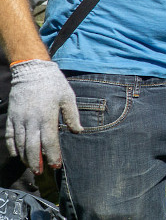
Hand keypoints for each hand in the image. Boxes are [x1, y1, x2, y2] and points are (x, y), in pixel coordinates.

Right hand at [6, 59, 80, 173]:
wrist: (32, 70)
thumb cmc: (53, 83)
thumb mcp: (68, 97)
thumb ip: (72, 115)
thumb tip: (78, 131)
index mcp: (47, 117)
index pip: (49, 142)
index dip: (52, 156)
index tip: (56, 165)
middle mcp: (31, 120)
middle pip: (32, 147)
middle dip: (36, 161)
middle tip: (41, 172)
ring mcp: (19, 119)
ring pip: (20, 143)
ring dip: (25, 157)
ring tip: (31, 166)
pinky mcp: (11, 116)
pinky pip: (9, 135)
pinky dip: (12, 147)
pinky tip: (17, 154)